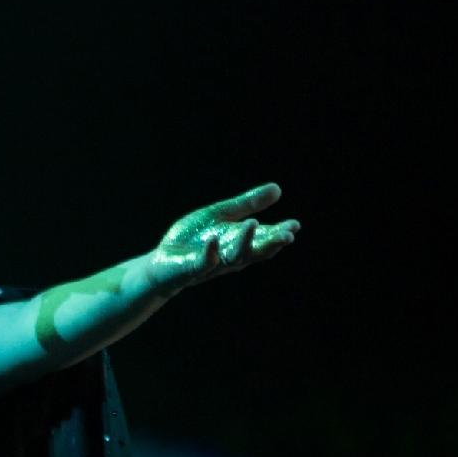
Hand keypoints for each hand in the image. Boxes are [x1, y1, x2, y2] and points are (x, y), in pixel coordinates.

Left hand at [144, 182, 299, 294]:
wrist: (163, 260)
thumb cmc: (194, 238)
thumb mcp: (220, 215)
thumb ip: (246, 204)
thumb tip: (278, 188)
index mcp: (240, 241)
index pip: (265, 239)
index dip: (280, 232)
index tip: (295, 225)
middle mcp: (231, 255)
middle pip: (256, 251)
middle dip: (272, 243)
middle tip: (287, 234)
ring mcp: (213, 263)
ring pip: (234, 256)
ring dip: (244, 241)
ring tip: (252, 223)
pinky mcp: (192, 268)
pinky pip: (203, 262)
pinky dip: (209, 253)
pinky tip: (213, 241)